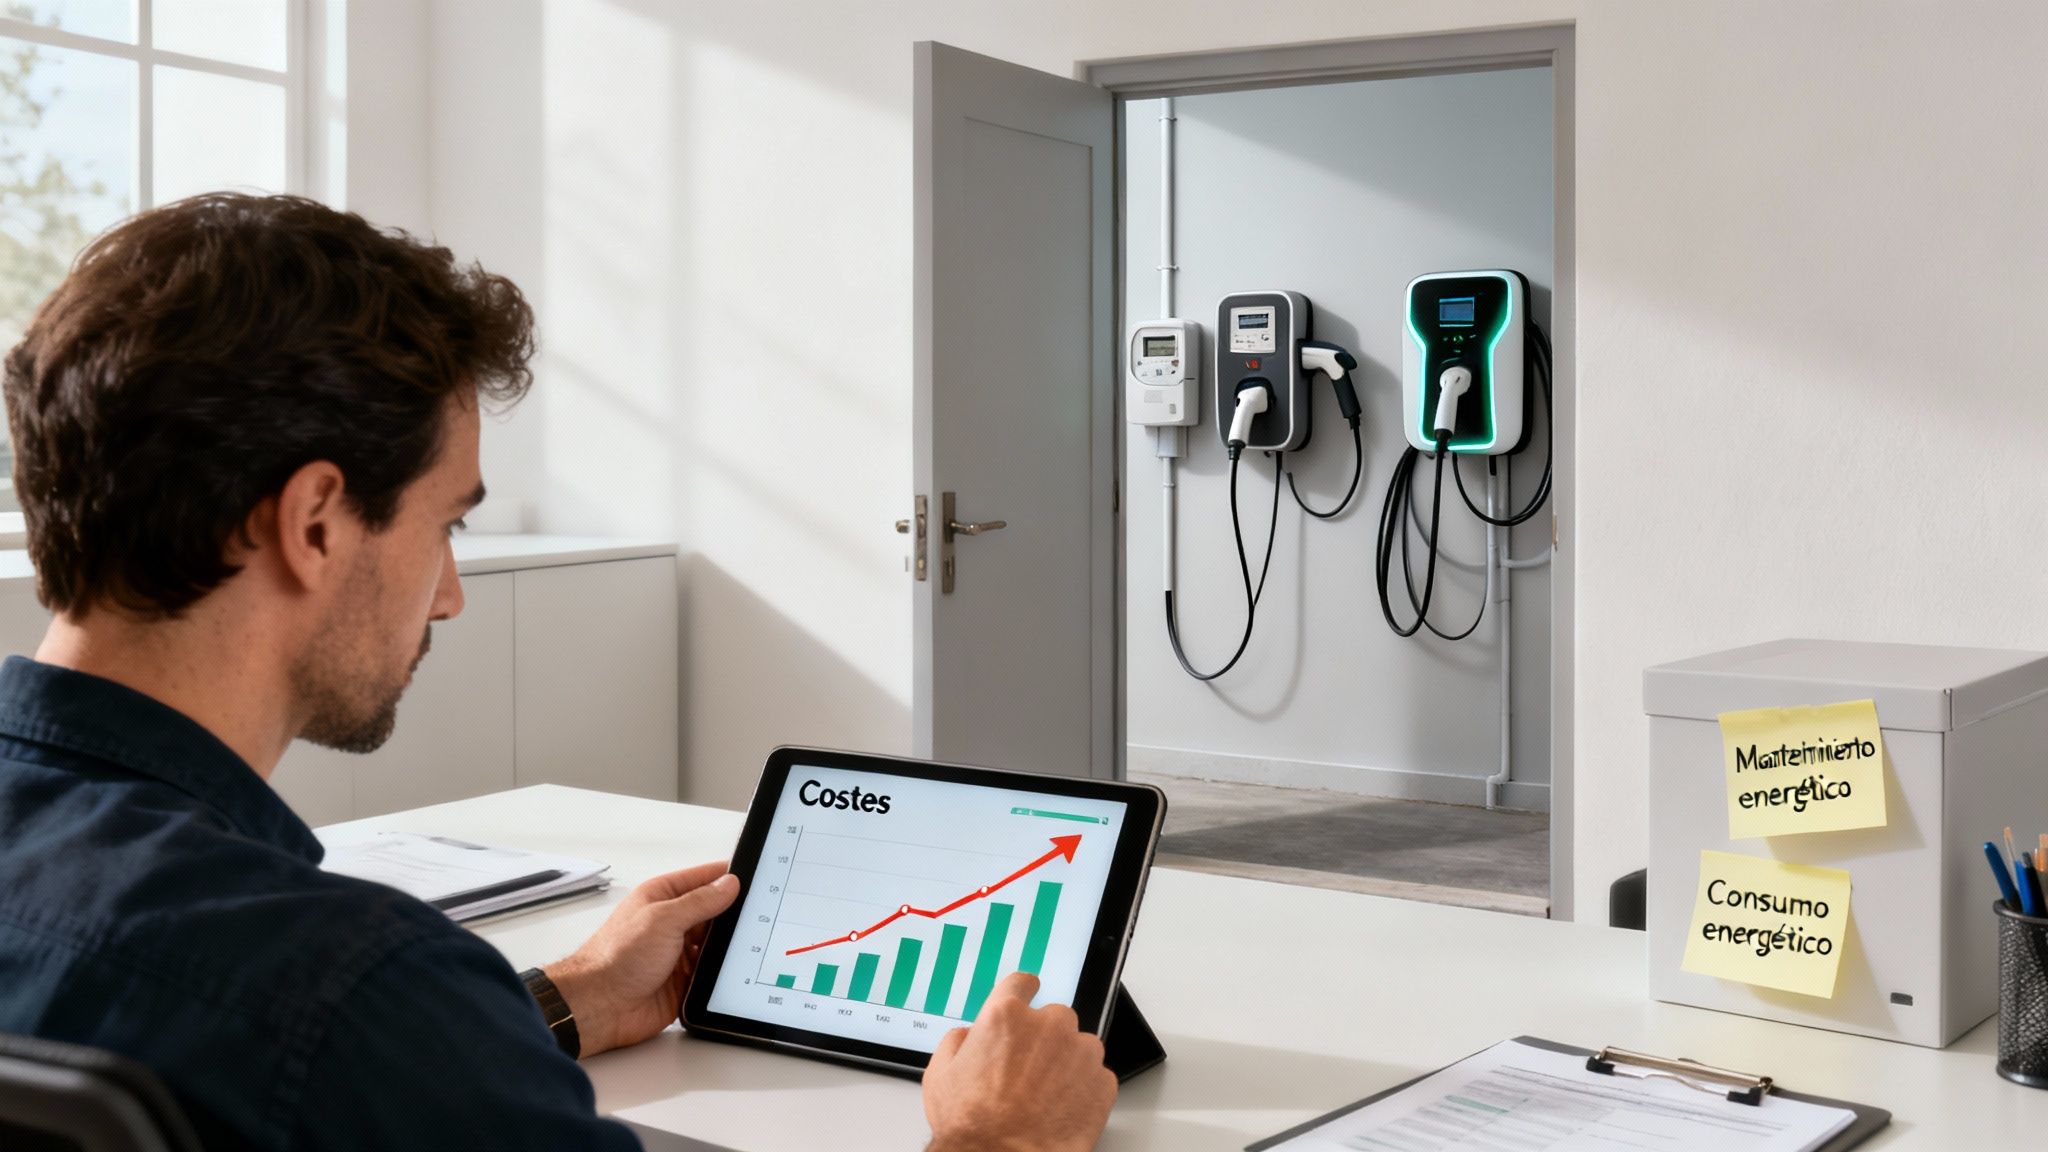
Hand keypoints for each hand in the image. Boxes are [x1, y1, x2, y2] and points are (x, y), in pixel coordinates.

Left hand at [544, 861, 739, 1056]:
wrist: (601, 1006)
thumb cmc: (615, 958)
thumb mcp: (663, 919)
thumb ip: (700, 901)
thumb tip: (729, 884)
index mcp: (663, 897)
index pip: (705, 879)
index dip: (730, 877)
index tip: (758, 879)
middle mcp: (672, 922)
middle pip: (715, 912)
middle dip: (734, 915)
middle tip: (761, 915)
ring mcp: (679, 952)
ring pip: (716, 943)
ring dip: (728, 946)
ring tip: (749, 944)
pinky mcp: (684, 980)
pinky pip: (712, 972)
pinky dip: (723, 971)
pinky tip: (735, 970)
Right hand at [923, 972, 1116, 1151]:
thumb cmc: (973, 1126)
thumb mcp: (941, 1074)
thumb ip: (958, 1040)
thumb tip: (969, 1035)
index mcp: (1007, 1016)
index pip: (1022, 982)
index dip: (1022, 992)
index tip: (1027, 995)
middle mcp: (1049, 1026)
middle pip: (1053, 1017)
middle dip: (1042, 1038)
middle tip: (1025, 1071)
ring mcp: (1080, 1053)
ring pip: (1078, 1045)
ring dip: (1065, 1062)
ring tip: (1043, 1095)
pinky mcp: (1102, 1082)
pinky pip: (1095, 1075)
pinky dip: (1082, 1088)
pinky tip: (1060, 1107)